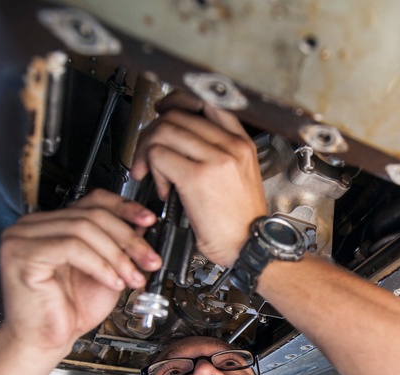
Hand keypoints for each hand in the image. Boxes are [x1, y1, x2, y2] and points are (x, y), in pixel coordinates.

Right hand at [0, 190, 160, 355]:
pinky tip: (112, 282)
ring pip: (84, 229)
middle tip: (149, 259)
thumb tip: (142, 224)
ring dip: (117, 255)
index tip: (148, 220)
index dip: (123, 208)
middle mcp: (32, 226)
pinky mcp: (21, 253)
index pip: (91, 201)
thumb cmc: (69, 311)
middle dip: (128, 239)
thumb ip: (119, 247)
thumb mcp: (106, 272)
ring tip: (132, 277)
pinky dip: (99, 264)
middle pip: (91, 215)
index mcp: (51, 225)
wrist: (45, 342)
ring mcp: (22, 237)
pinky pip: (71, 247)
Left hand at [130, 91, 267, 266]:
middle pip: (178, 115)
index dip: (177, 102)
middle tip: (147, 154)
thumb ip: (218, 154)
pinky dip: (152, 170)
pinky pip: (159, 155)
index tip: (164, 112)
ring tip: (152, 172)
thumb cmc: (242, 221)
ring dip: (147, 150)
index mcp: (241, 143)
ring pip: (164, 131)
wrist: (251, 246)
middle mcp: (230, 145)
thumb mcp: (240, 177)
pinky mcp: (196, 177)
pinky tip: (162, 187)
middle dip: (153, 132)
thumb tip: (184, 142)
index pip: (205, 102)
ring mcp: (214, 159)